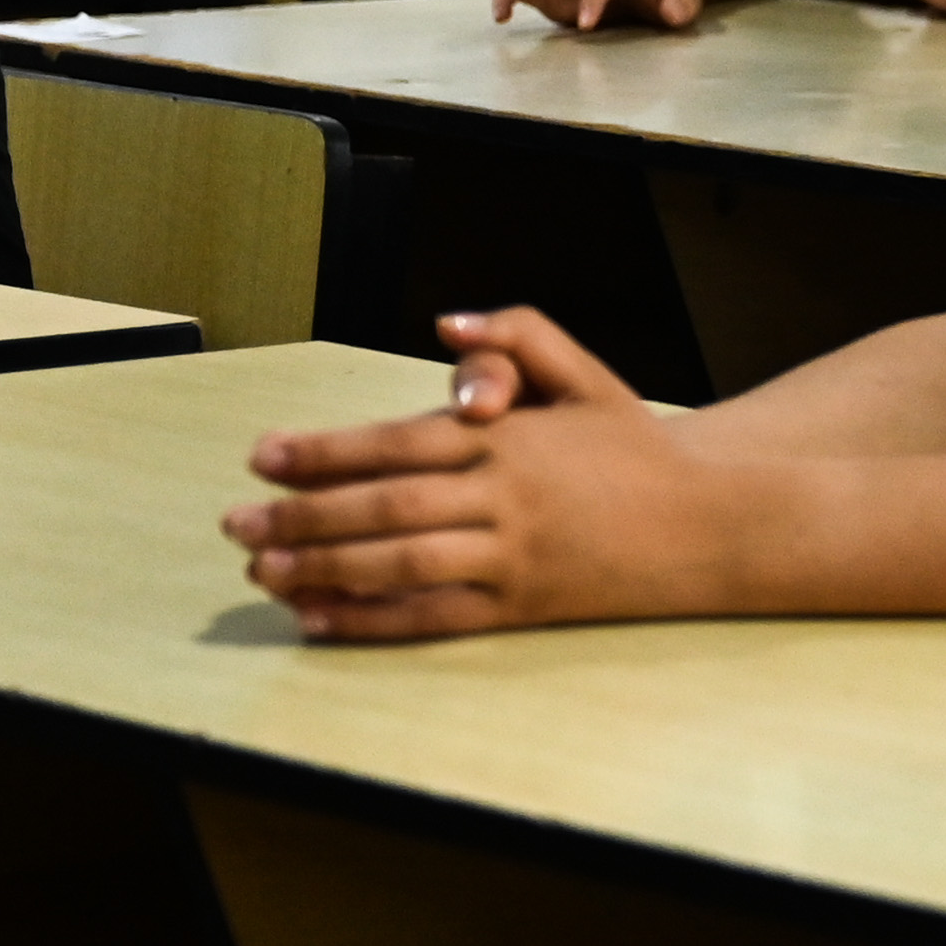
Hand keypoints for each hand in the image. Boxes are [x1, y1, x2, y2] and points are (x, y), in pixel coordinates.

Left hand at [225, 308, 706, 638]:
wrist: (710, 525)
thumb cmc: (638, 450)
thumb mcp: (589, 379)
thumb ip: (522, 338)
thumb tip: (446, 325)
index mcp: (513, 438)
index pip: (397, 441)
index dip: (323, 450)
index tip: (261, 456)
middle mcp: (508, 496)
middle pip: (384, 505)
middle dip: (301, 513)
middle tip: (234, 522)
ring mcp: (514, 555)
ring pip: (399, 562)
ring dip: (321, 567)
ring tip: (261, 571)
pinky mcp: (522, 605)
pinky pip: (432, 616)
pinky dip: (369, 620)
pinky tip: (320, 618)